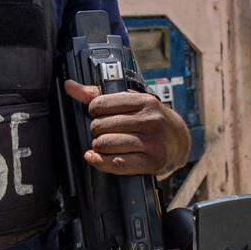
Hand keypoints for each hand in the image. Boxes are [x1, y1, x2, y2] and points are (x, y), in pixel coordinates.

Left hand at [65, 80, 190, 176]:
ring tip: (104, 143)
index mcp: (145, 101)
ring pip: (106, 144)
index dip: (94, 110)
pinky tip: (97, 157)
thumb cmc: (150, 119)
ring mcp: (152, 143)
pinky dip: (100, 162)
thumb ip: (99, 94)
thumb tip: (70, 86)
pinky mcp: (151, 162)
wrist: (180, 141)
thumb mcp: (131, 102)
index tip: (98, 114)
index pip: (102, 104)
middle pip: (101, 126)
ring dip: (98, 146)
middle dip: (96, 130)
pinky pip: (116, 164)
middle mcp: (150, 121)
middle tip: (103, 131)